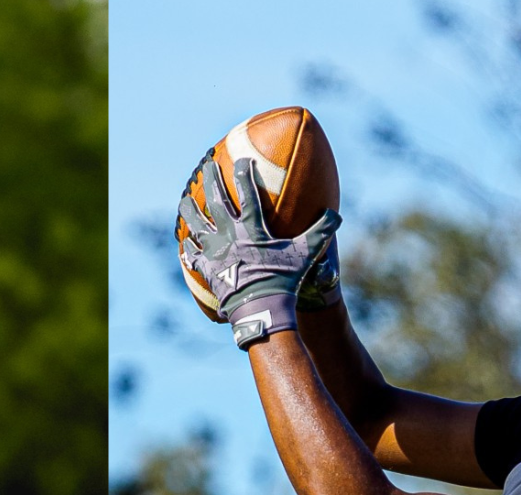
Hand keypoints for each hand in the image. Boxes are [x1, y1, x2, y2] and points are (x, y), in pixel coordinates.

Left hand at [177, 153, 339, 345]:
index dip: (245, 174)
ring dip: (190, 209)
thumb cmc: (283, 281)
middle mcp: (229, 235)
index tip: (243, 159)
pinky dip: (188, 249)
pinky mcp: (208, 270)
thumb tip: (337, 215)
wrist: (260, 310)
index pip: (248, 193)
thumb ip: (320, 233)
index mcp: (252, 228)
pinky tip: (183, 244)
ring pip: (197, 225)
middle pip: (216, 201)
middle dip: (211, 180)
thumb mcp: (304, 255)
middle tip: (206, 165)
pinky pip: (193, 256)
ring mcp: (216, 252)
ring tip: (184, 199)